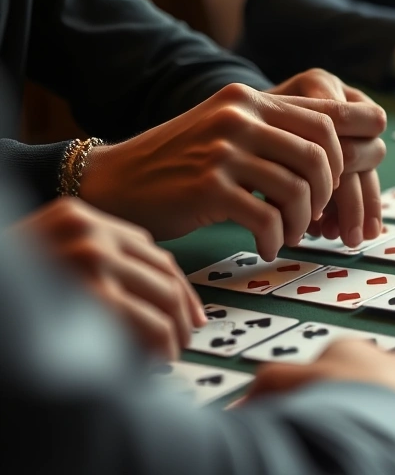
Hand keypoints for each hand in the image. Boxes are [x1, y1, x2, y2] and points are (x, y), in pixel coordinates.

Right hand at [12, 198, 203, 358]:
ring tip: (173, 353)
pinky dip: (160, 347)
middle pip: (163, 275)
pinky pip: (149, 325)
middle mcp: (88, 233)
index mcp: (79, 218)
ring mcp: (89, 261)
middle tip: (187, 337)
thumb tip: (151, 296)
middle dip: (181, 313)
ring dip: (174, 334)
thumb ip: (93, 261)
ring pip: (163, 300)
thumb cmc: (9, 286)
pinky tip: (158, 361)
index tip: (193, 311)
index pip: (152, 252)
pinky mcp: (90, 296)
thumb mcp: (49, 254)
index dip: (179, 286)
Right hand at [80, 70, 387, 259]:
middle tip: (313, 214)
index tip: (340, 183)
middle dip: (327, 194)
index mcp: (250, 99)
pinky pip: (268, 218)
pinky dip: (276, 239)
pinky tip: (268, 245)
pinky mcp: (209, 187)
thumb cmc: (182, 162)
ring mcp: (223, 150)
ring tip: (290, 233)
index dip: (347, 156)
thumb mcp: (228, 128)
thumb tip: (341, 147)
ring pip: (298, 189)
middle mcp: (239, 117)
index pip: (326, 119)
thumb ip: (276, 128)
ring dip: (302, 221)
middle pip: (321, 156)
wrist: (117, 181)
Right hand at [247, 340, 394, 452]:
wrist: (365, 447)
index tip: (332, 411)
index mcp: (354, 354)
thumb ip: (267, 390)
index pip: (346, 362)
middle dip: (390, 400)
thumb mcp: (279, 397)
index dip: (337, 389)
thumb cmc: (319, 418)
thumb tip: (243, 402)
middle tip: (374, 431)